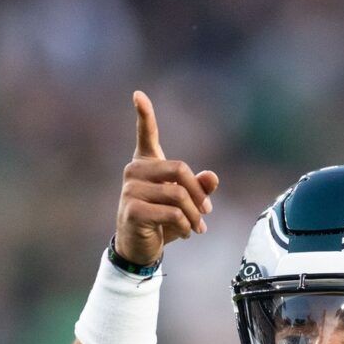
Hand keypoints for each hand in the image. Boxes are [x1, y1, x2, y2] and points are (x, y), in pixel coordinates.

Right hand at [115, 91, 218, 267]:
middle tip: (207, 212)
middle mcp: (135, 171)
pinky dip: (185, 224)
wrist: (140, 249)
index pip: (145, 135)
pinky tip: (186, 233)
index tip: (138, 94)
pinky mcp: (132, 210)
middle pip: (179, 169)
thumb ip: (199, 188)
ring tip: (198, 228)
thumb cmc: (162, 221)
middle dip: (198, 193)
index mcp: (146, 164)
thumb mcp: (185, 204)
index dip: (144, 114)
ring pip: (177, 194)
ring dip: (194, 214)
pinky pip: (171, 212)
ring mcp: (130, 190)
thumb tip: (213, 177)